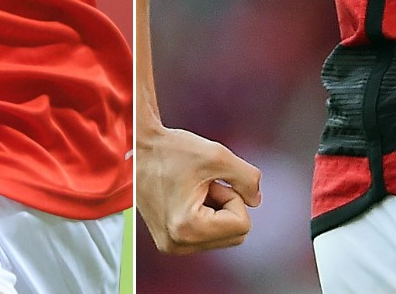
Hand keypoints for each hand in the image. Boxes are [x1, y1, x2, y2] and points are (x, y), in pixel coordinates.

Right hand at [136, 125, 261, 252]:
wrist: (138, 149)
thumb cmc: (172, 150)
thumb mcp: (219, 156)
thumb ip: (248, 179)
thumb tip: (256, 201)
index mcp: (187, 229)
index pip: (242, 225)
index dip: (234, 197)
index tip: (211, 181)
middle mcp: (177, 245)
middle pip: (236, 236)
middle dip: (227, 205)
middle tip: (203, 185)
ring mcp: (172, 246)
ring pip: (224, 236)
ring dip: (218, 209)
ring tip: (194, 189)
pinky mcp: (170, 242)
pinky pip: (208, 235)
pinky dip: (208, 214)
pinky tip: (188, 196)